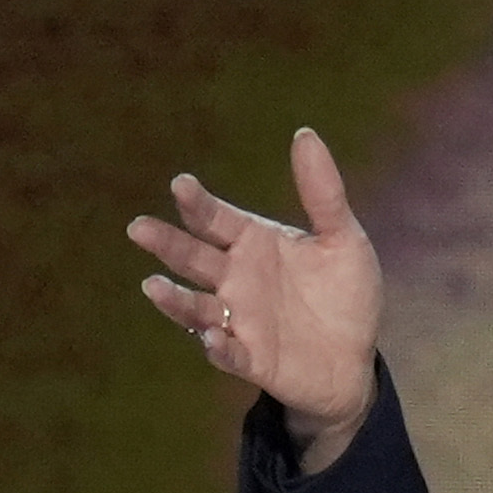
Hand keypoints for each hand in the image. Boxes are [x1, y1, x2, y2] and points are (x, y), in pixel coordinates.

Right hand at [127, 128, 382, 467]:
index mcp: (254, 243)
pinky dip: (217, 347)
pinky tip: (210, 338)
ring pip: (197, 307)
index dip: (198, 204)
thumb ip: (323, 193)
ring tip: (153, 286)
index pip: (216, 219)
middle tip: (138, 228)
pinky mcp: (251, 359)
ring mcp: (239, 320)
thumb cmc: (344, 294)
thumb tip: (305, 133)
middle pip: (193, 258)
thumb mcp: (342, 238)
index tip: (181, 185)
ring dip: (175, 299)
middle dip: (167, 244)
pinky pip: (228, 353)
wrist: (354, 358)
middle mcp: (236, 279)